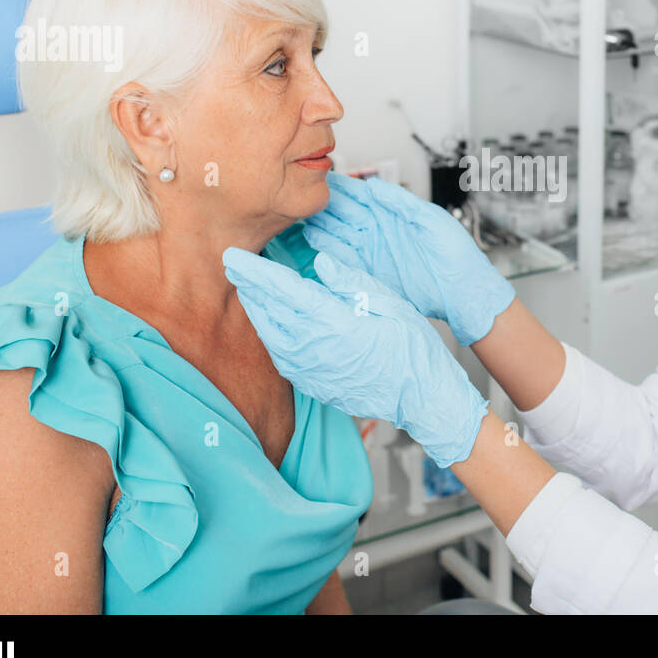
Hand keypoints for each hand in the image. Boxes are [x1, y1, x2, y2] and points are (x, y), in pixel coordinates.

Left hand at [222, 246, 488, 468]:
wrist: (425, 401)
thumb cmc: (416, 351)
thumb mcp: (393, 305)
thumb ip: (352, 283)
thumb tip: (320, 263)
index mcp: (337, 325)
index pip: (285, 291)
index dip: (256, 272)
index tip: (234, 256)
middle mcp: (318, 351)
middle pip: (269, 313)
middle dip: (249, 287)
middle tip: (232, 265)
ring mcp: (314, 373)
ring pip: (271, 337)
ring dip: (257, 311)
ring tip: (248, 290)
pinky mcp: (316, 387)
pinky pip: (283, 359)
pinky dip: (272, 336)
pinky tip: (272, 324)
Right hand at [302, 171, 514, 346]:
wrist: (463, 293)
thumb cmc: (456, 255)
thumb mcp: (432, 221)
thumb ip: (402, 203)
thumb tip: (375, 185)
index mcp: (394, 214)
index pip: (361, 196)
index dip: (341, 187)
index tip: (322, 179)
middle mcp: (379, 231)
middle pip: (344, 215)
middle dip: (323, 206)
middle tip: (302, 199)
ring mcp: (373, 252)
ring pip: (340, 236)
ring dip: (321, 228)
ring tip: (301, 220)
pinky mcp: (371, 274)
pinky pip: (345, 261)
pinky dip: (329, 253)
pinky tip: (314, 244)